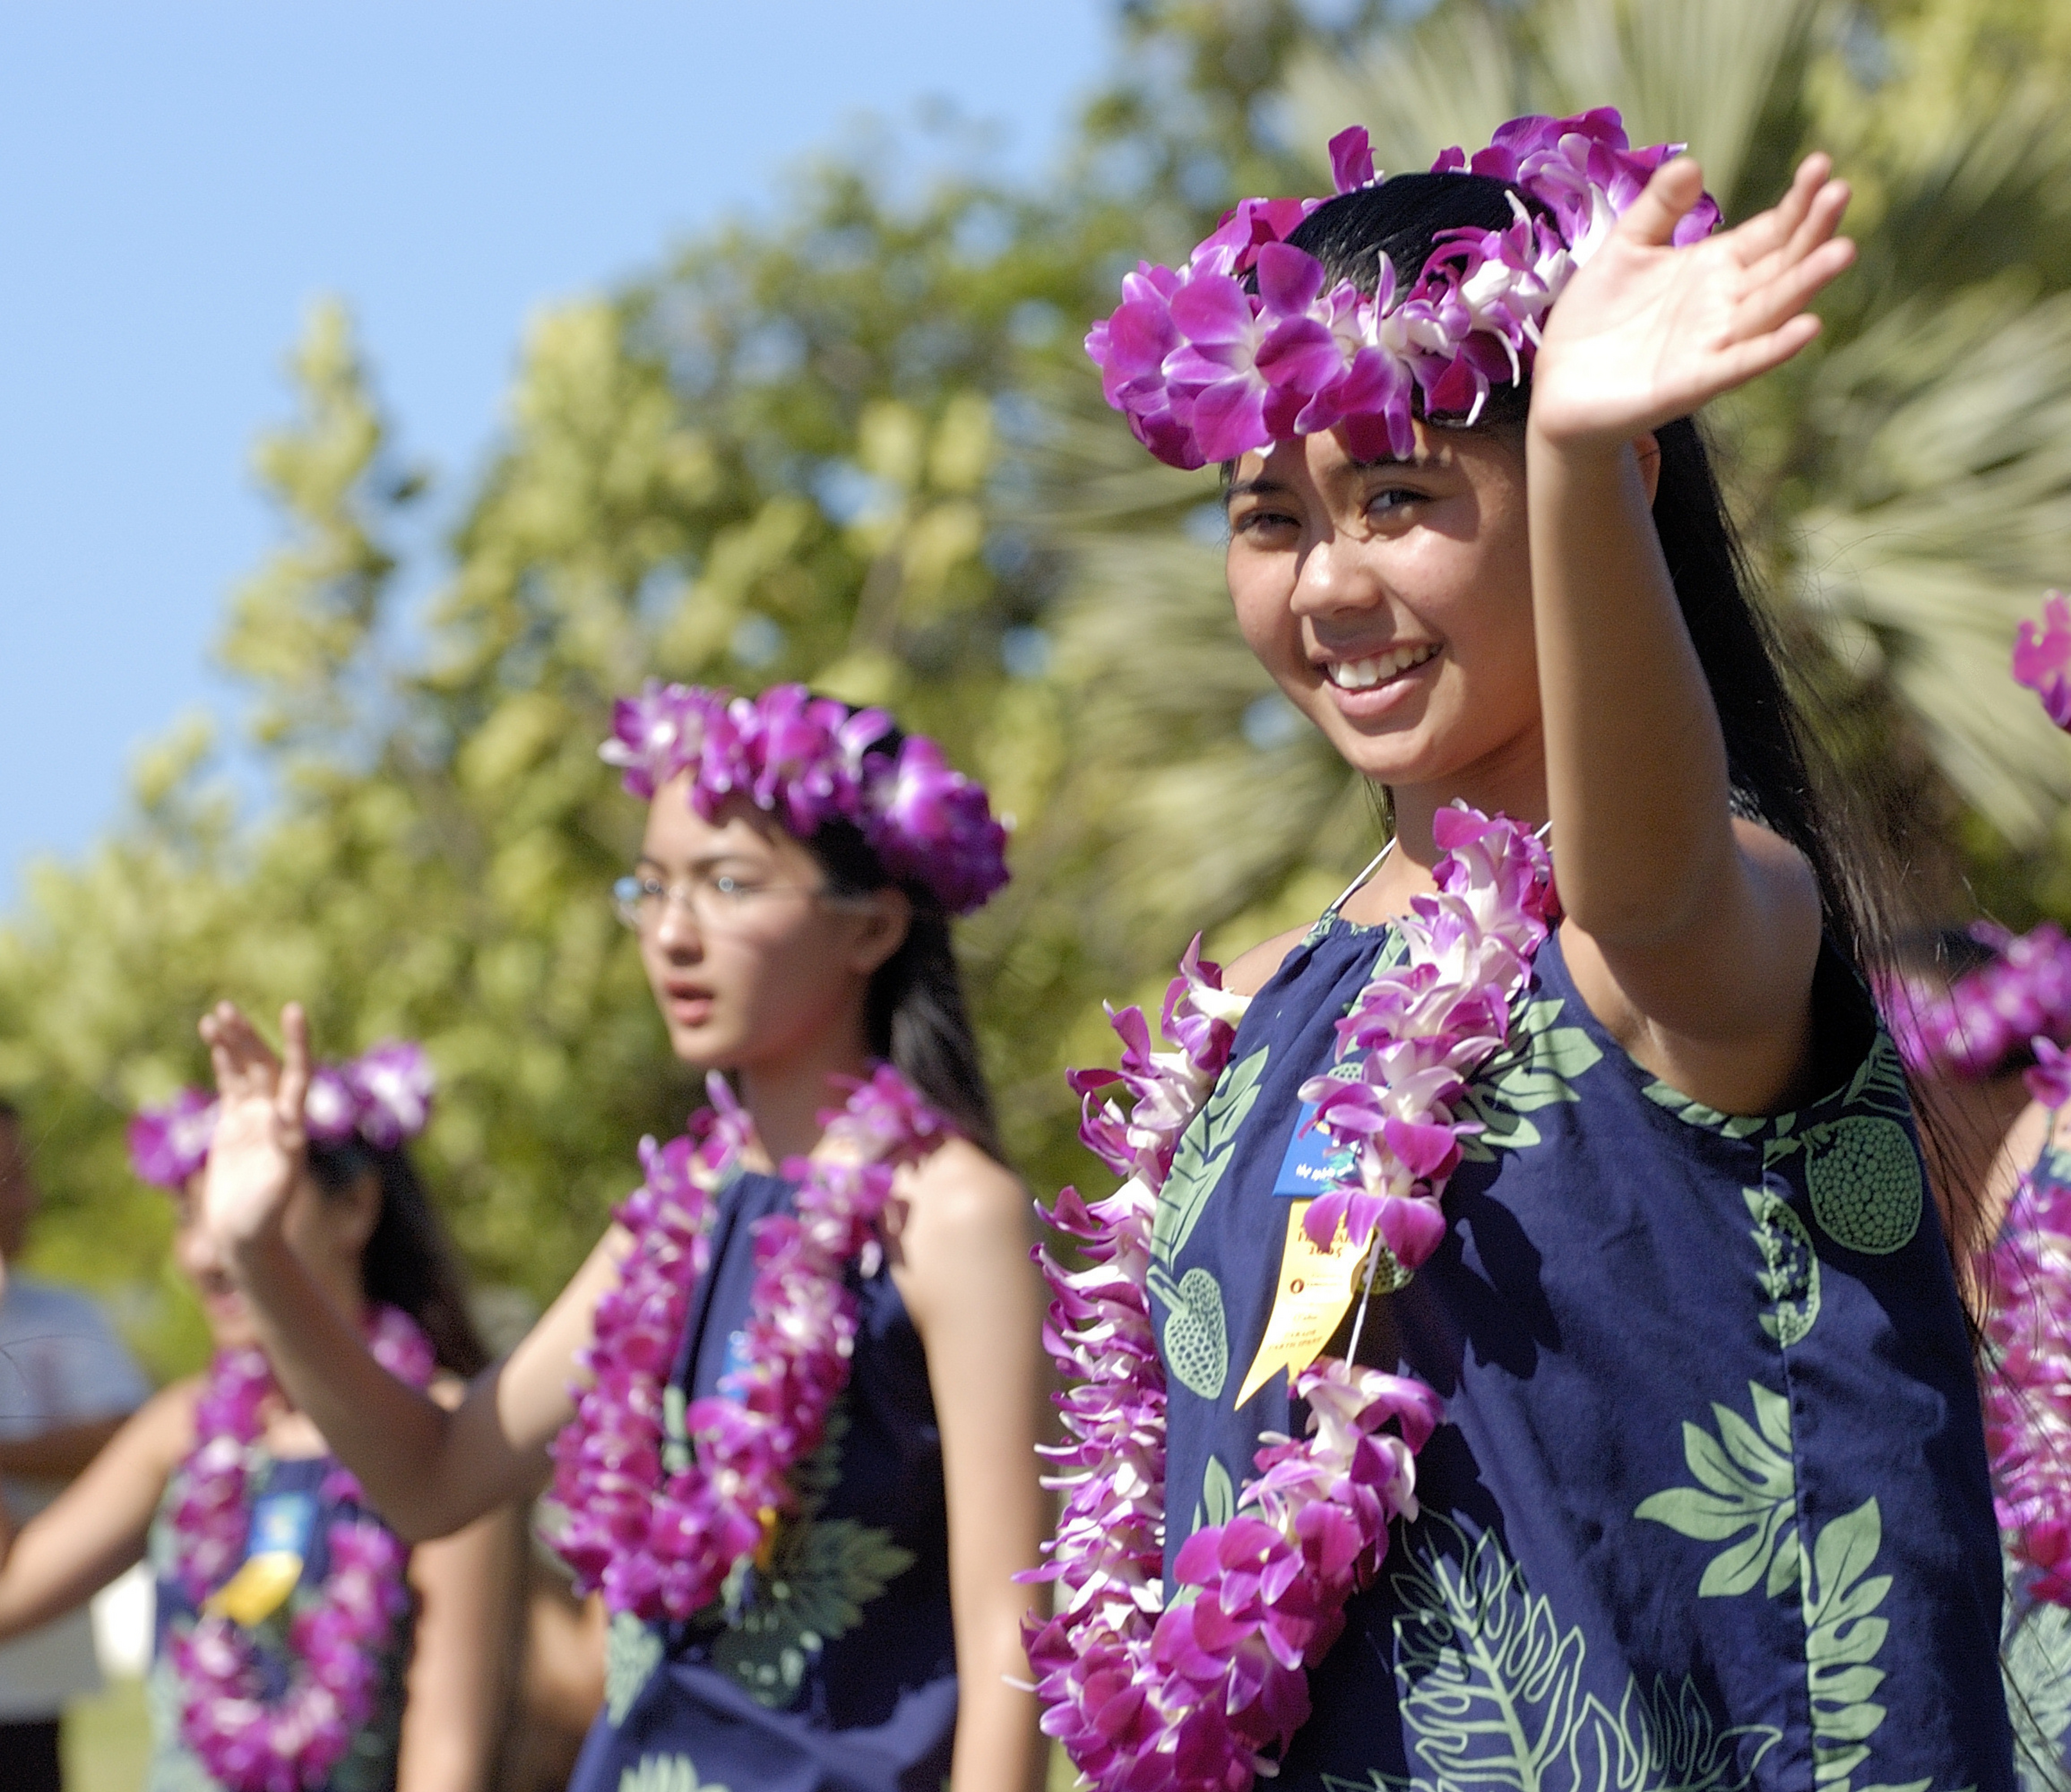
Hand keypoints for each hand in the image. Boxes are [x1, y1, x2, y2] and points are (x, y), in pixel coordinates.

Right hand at [198, 1001, 311, 1256]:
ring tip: (218, 1013)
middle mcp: (277, 1116)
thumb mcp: (277, 1187)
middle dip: (248, 1037)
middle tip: (227, 1008)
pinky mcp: (233, 1126)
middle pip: (264, 1066)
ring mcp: (254, 1119)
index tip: (294, 1011)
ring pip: (245, 1071)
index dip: (297, 1043)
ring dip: (234, 1043)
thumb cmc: (264, 1219)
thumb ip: (283, 1155)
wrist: (246, 1236)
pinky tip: (214, 1038)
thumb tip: (286, 1121)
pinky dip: (223, 1062)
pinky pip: (230, 1085)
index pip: (298, 1073)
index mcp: (292, 1125)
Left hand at [1528, 153, 1853, 449]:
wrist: (1558, 384)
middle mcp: (1725, 304)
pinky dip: (1772, 348)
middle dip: (1813, 230)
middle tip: (1842, 191)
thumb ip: (1658, 209)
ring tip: (1842, 250)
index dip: (1797, 201)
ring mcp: (1713, 343)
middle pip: (1783, 263)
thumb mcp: (1625, 249)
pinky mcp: (1692, 382)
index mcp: (1715, 268)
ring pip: (1772, 309)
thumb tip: (1691, 162)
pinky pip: (1740, 363)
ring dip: (1807, 283)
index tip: (1822, 164)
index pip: (1771, 230)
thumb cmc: (1596, 317)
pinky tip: (1807, 328)